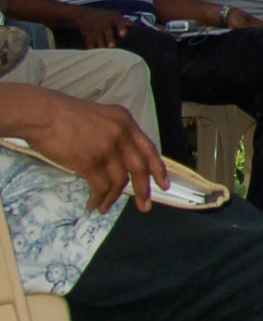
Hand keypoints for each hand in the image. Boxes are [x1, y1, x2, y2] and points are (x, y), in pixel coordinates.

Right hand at [4, 87, 168, 209]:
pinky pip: (101, 186)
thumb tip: (118, 158)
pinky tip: (94, 204)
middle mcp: (121, 134)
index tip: (163, 184)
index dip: (158, 168)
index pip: (149, 149)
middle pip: (139, 168)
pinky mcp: (90, 161)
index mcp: (125, 121)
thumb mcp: (99, 116)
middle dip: (144, 190)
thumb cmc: (62, 114)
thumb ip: (113, 132)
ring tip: (105, 207)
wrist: (40, 113)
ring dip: (113, 198)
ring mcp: (107, 148)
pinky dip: (99, 198)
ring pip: (120, 181)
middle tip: (144, 205)